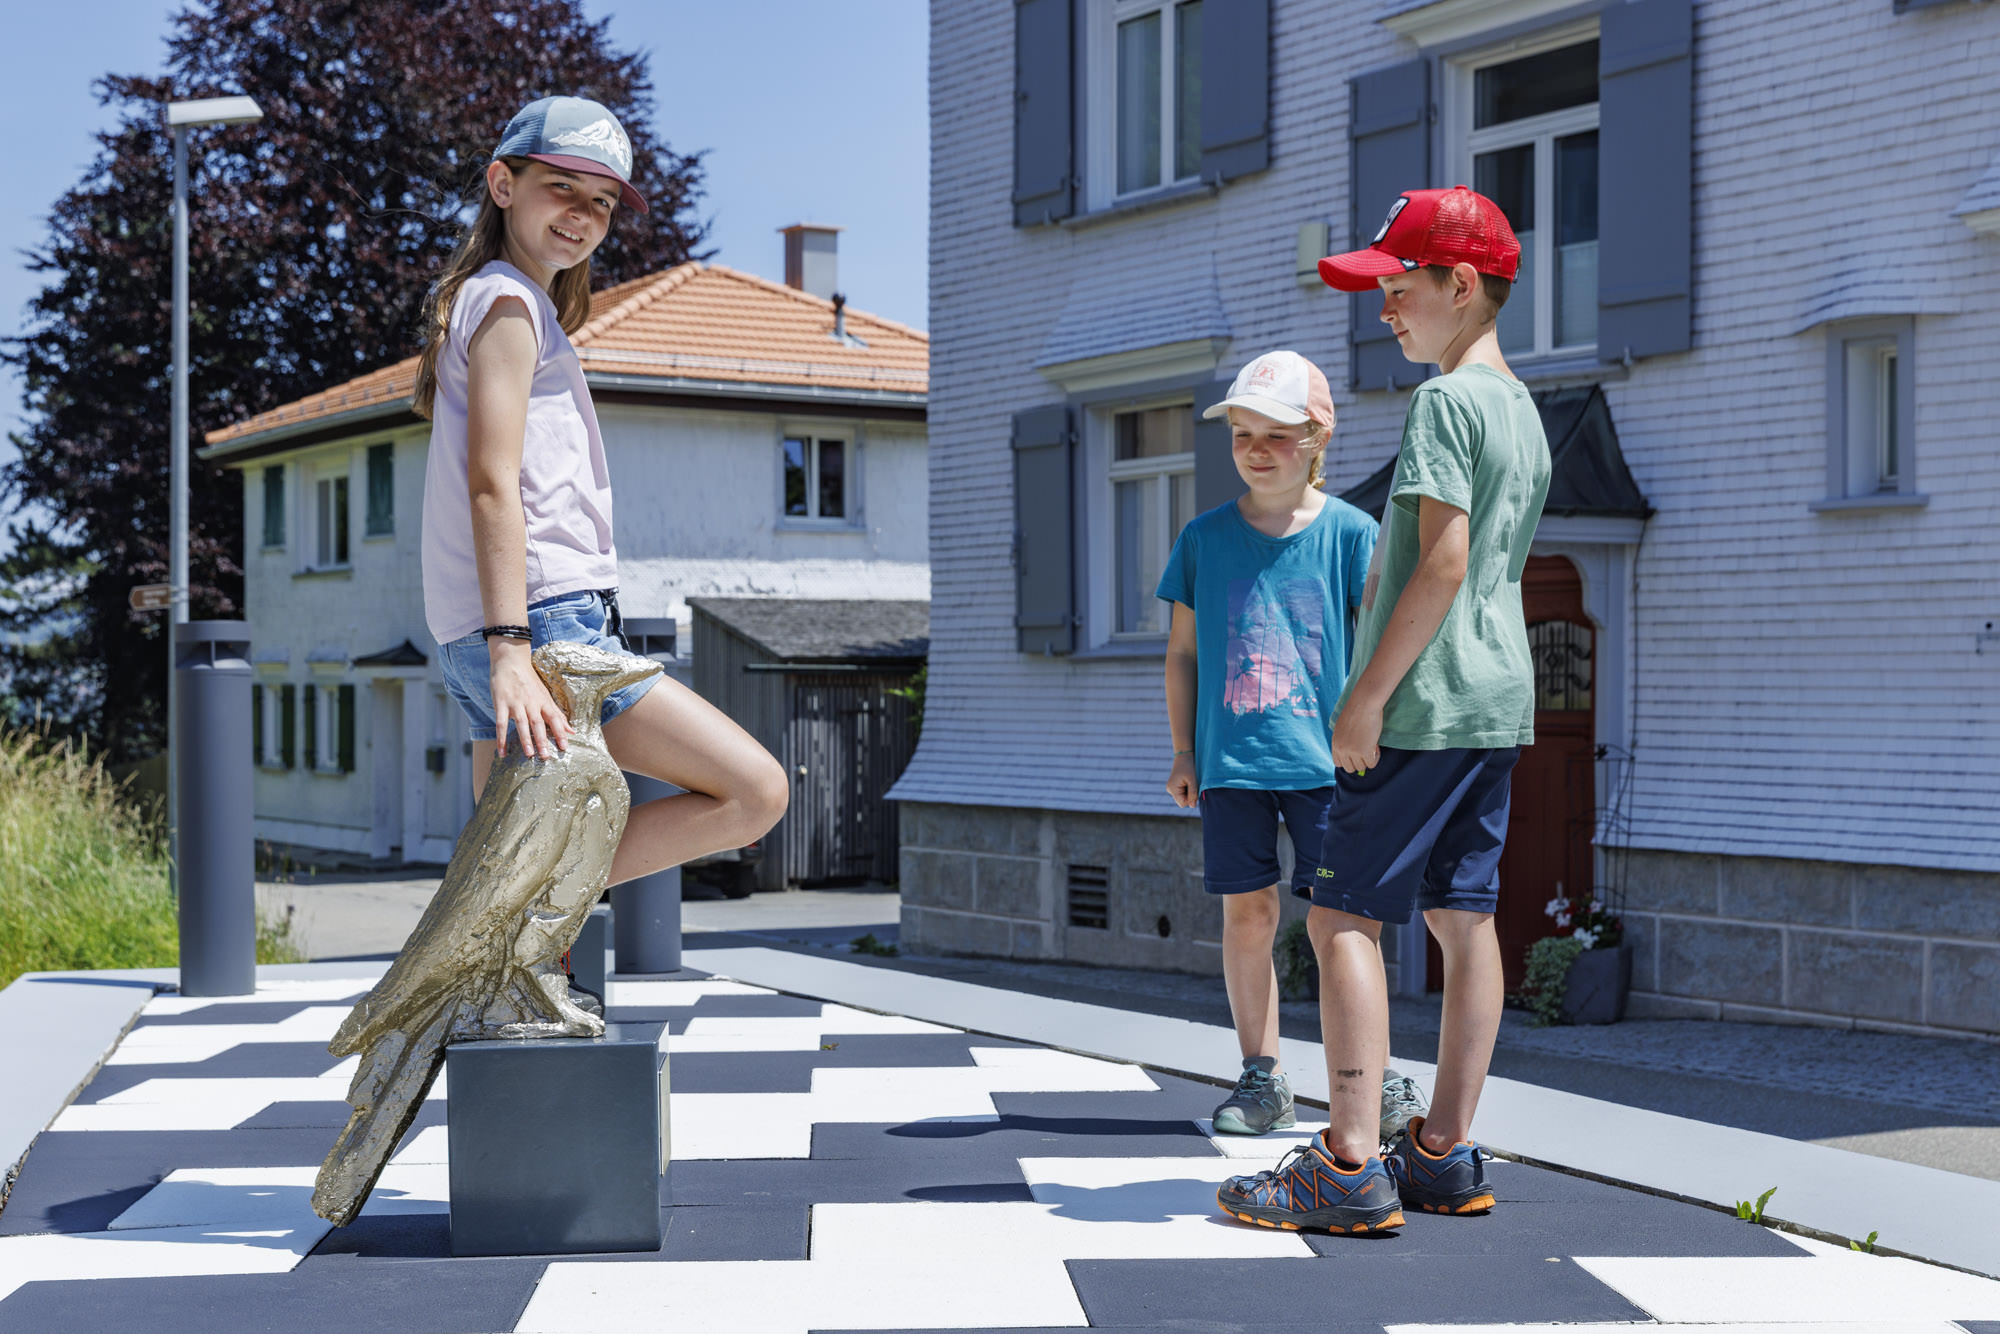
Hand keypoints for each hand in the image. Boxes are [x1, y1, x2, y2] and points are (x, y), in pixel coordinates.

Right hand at [488, 639, 570, 758]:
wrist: (511, 662)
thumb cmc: (530, 681)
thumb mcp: (545, 696)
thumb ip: (557, 714)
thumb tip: (572, 731)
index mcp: (543, 702)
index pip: (554, 718)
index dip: (560, 732)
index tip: (565, 747)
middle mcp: (531, 703)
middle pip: (538, 723)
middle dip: (543, 740)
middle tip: (546, 756)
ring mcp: (515, 703)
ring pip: (522, 723)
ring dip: (525, 739)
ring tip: (529, 755)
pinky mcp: (501, 704)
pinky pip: (501, 723)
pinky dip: (501, 738)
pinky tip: (502, 752)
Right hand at [1165, 753, 1196, 807]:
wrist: (1184, 755)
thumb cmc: (1189, 767)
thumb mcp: (1193, 780)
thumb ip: (1193, 793)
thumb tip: (1193, 806)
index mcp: (1173, 789)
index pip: (1183, 803)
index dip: (1191, 799)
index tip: (1194, 789)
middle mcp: (1170, 790)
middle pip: (1182, 801)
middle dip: (1190, 795)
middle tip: (1193, 784)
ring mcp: (1171, 788)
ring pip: (1183, 797)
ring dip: (1189, 792)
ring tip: (1190, 781)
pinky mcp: (1174, 786)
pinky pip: (1182, 793)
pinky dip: (1187, 789)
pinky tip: (1188, 781)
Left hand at [1329, 699, 1380, 775]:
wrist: (1364, 704)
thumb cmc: (1356, 711)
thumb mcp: (1343, 728)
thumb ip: (1345, 741)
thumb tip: (1354, 754)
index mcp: (1335, 743)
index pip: (1338, 763)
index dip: (1349, 760)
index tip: (1356, 753)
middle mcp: (1341, 749)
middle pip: (1350, 768)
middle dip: (1359, 761)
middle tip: (1366, 748)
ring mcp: (1352, 752)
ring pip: (1361, 767)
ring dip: (1368, 758)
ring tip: (1371, 744)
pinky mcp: (1364, 752)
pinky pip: (1371, 764)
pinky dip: (1376, 757)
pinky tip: (1376, 746)